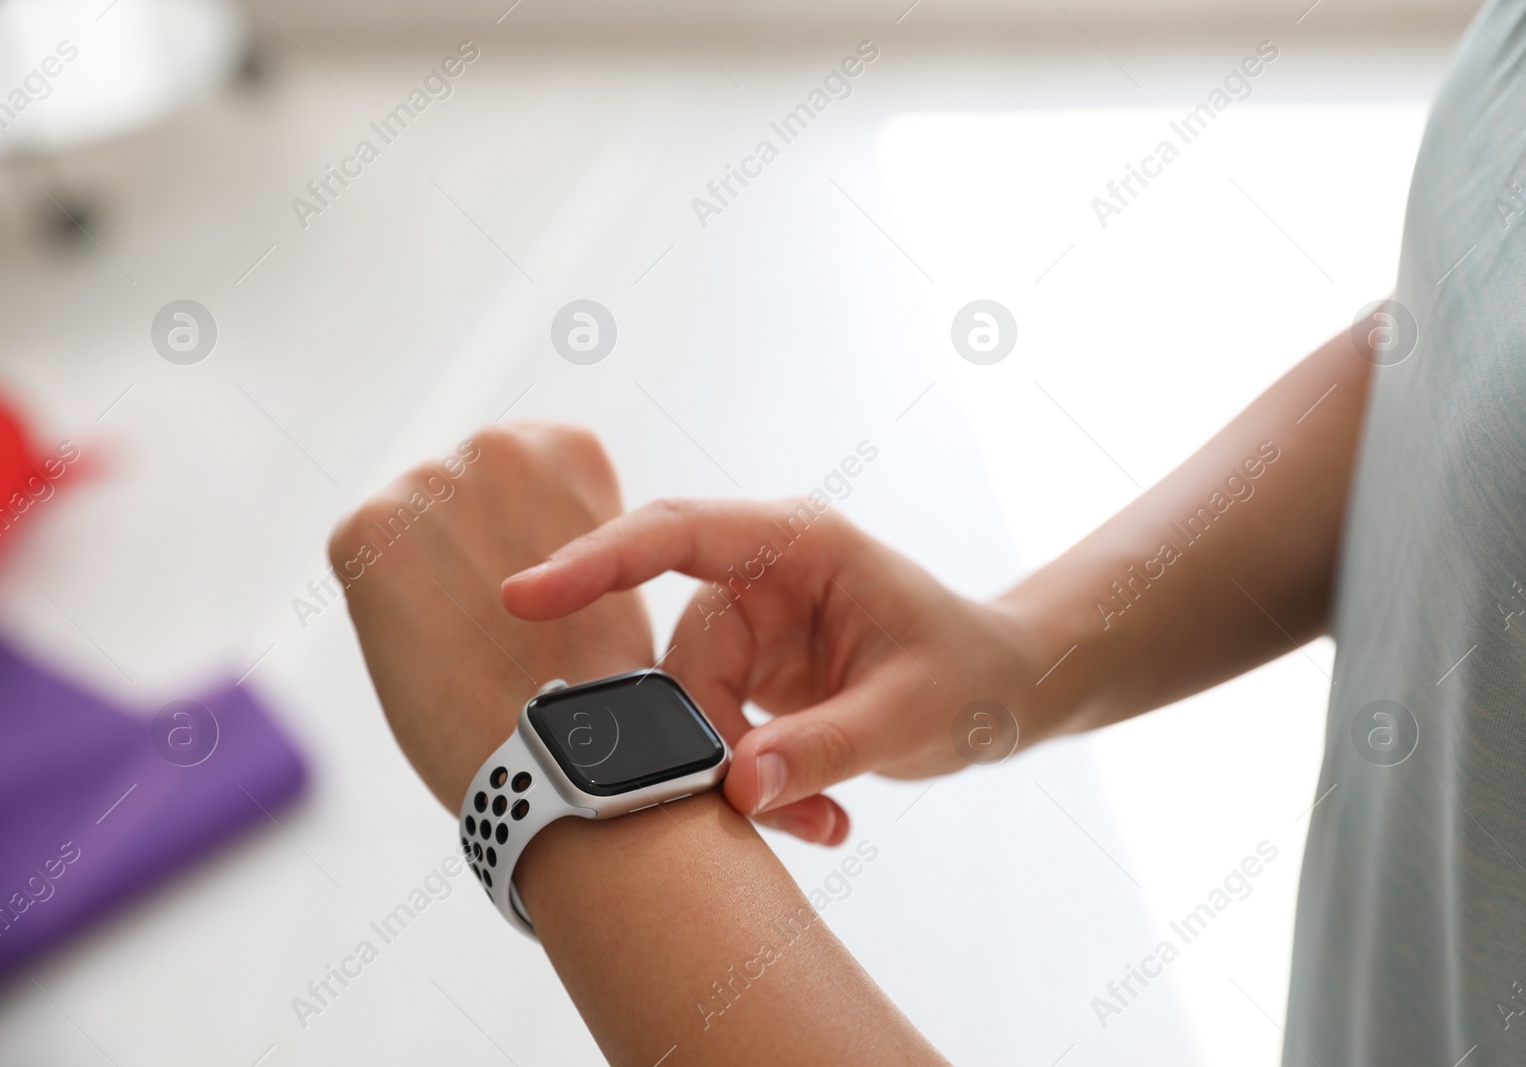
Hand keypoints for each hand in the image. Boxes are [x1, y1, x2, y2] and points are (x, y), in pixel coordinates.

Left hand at [331, 424, 653, 811]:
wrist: (556, 750)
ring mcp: (426, 481)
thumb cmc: (589, 679)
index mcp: (567, 445)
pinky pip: (362, 561)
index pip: (520, 469)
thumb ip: (548, 523)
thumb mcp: (598, 567)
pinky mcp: (365, 529)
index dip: (526, 536)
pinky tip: (427, 646)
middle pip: (457, 489)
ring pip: (407, 526)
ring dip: (422, 574)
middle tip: (500, 623)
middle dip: (465, 545)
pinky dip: (383, 607)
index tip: (544, 585)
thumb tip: (482, 527)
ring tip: (467, 643)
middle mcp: (496, 444)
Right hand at [501, 499, 1039, 843]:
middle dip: (706, 745)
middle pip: (679, 661)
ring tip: (824, 824)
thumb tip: (736, 788)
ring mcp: (750, 628)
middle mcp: (759, 577)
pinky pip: (713, 737)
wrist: (1001, 687)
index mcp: (797, 543)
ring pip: (688, 712)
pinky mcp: (749, 676)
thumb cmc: (969, 671)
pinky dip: (754, 789)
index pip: (675, 533)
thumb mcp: (910, 710)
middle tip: (768, 808)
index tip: (524, 595)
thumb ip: (826, 745)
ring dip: (740, 780)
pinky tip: (823, 820)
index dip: (595, 561)